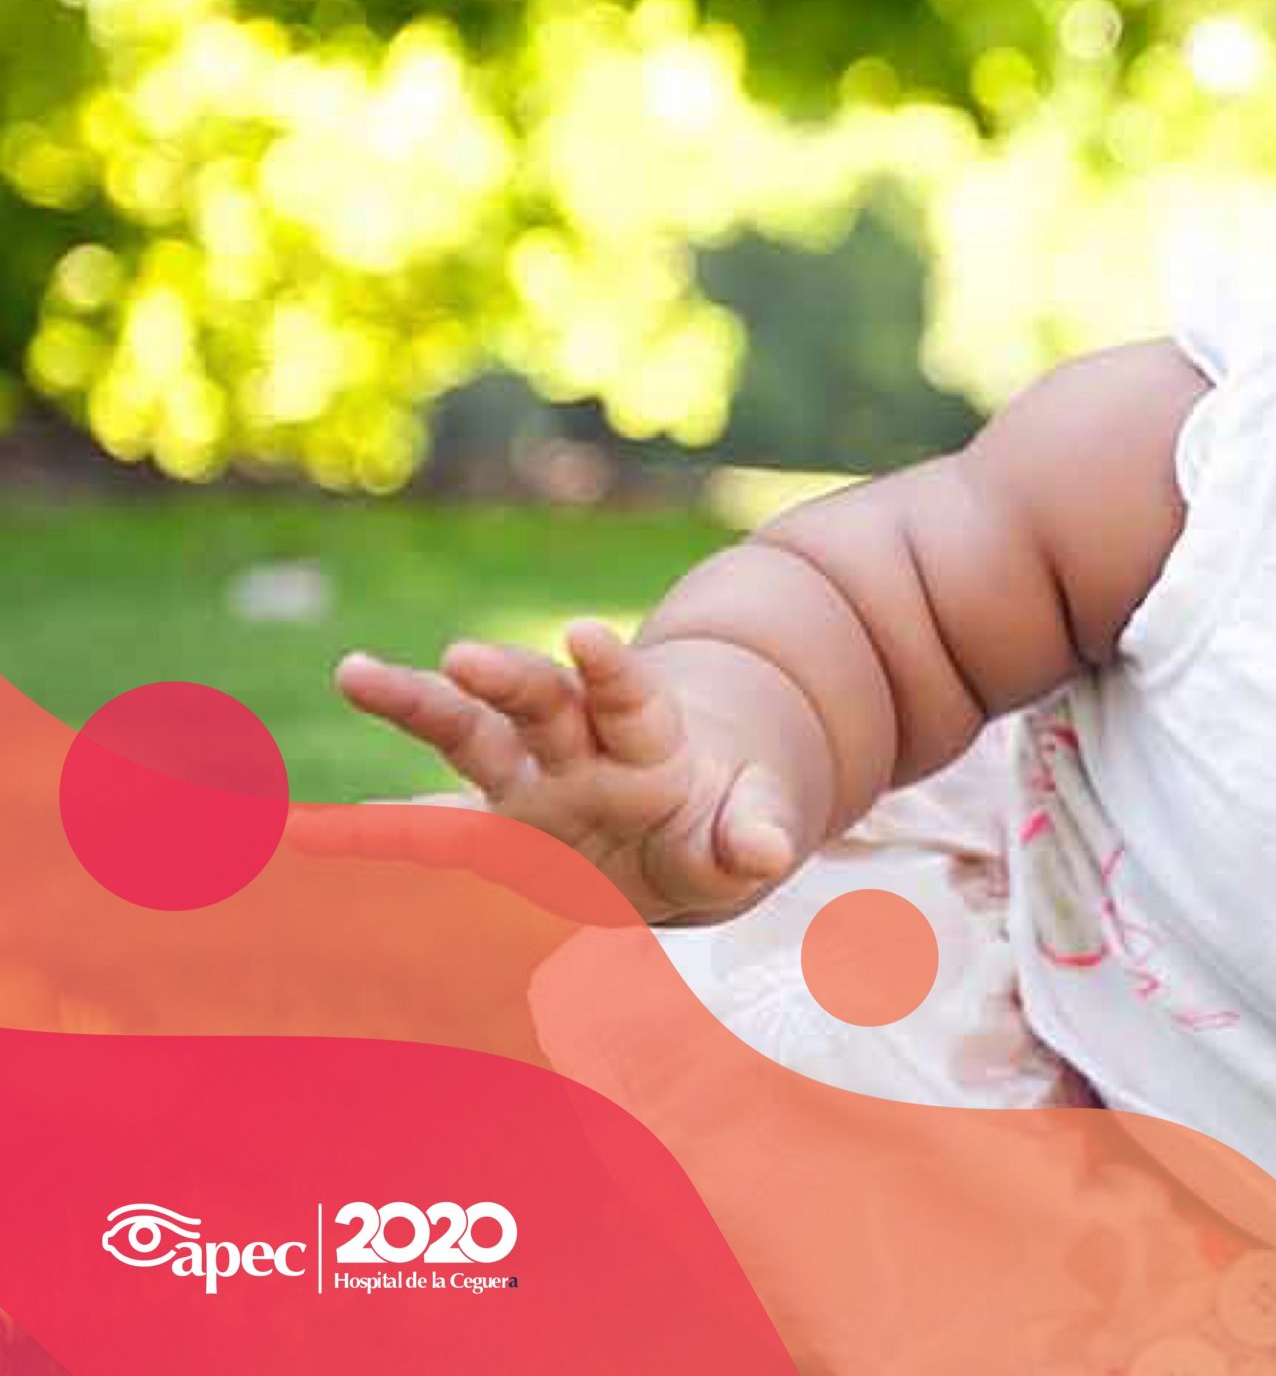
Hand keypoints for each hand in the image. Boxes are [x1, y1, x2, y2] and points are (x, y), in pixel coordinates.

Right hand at [335, 619, 801, 922]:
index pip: (630, 696)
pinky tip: (302, 835)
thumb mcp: (745, 832)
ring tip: (353, 670)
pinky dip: (369, 835)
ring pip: (468, 732)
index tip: (582, 633)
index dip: (609, 667)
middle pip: (540, 700)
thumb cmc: (719, 824)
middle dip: (503, 676)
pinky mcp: (493, 829)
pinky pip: (427, 832)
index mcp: (650, 741)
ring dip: (416, 702)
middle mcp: (578, 747)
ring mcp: (527, 783)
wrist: (680, 835)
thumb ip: (753, 832)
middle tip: (461, 657)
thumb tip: (766, 849)